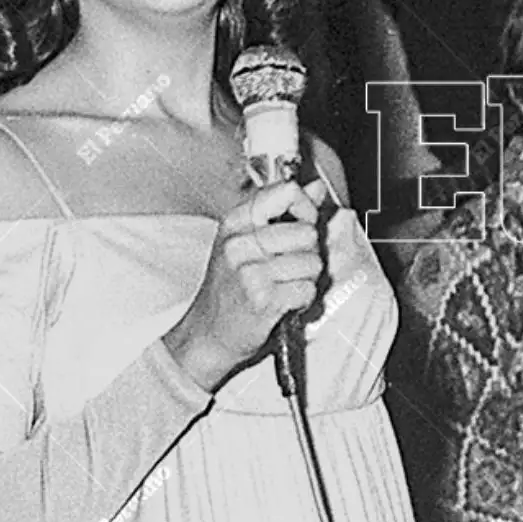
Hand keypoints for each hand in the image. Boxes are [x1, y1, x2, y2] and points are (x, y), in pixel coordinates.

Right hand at [163, 180, 323, 391]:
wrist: (206, 335)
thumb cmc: (230, 287)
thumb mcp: (246, 241)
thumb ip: (284, 211)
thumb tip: (317, 186)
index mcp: (236, 222)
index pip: (288, 192)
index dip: (306, 208)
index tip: (301, 223)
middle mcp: (240, 243)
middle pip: (308, 231)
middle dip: (308, 252)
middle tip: (287, 267)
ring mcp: (250, 272)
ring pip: (312, 262)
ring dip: (306, 278)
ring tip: (283, 285)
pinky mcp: (263, 299)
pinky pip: (307, 289)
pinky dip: (302, 299)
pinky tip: (283, 302)